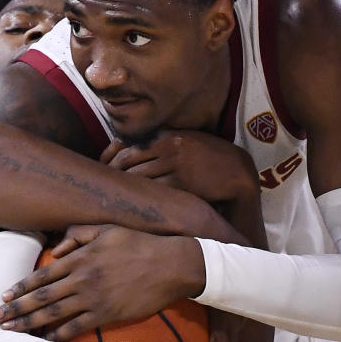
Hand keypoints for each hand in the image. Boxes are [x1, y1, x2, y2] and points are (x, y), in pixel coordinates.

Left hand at [0, 226, 205, 340]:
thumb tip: (54, 249)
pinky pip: (78, 327)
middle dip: (16, 308)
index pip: (43, 275)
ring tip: (11, 331)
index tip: (4, 295)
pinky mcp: (108, 314)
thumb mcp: (107, 229)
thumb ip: (77, 235)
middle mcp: (83, 278)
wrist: (171, 264)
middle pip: (42, 297)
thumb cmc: (139, 244)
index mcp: (81, 257)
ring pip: (54, 314)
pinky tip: (46, 340)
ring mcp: (95, 298)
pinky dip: (60, 335)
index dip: (21, 286)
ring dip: (30, 323)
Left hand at [101, 131, 258, 203]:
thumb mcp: (185, 141)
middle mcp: (168, 146)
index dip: (110, 160)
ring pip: (138, 177)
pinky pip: (155, 191)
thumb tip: (130, 150)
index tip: (103, 170)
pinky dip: (143, 198)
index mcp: (166, 135)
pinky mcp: (182, 183)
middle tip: (104, 189)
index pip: (128, 147)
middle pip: (128, 161)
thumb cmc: (209, 158)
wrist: (237, 172)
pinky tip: (136, 206)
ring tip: (116, 199)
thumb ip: (161, 143)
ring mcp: (175, 164)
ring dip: (125, 189)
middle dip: (112, 176)